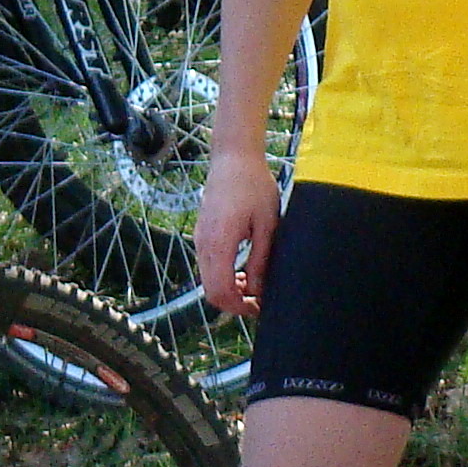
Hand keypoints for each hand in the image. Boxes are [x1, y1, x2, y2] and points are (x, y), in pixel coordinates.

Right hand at [196, 153, 282, 316]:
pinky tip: (244, 271)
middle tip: (260, 302)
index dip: (240, 308)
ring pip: (208, 281)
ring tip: (255, 285)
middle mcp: (204, 244)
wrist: (233, 158)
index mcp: (220, 243)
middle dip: (235, 304)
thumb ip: (261, 260)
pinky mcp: (202, 234)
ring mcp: (200, 239)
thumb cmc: (254, 185)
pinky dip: (224, 276)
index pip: (221, 292)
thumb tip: (258, 291)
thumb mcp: (267, 225)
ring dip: (230, 290)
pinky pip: (208, 266)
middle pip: (211, 292)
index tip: (260, 308)